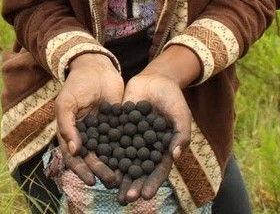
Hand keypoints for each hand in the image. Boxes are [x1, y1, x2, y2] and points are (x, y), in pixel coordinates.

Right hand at [56, 53, 123, 187]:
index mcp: (71, 134)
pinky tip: (136, 159)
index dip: (81, 170)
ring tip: (124, 176)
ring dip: (115, 165)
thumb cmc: (76, 85)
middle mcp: (88, 137)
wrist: (96, 67)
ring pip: (109, 153)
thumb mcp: (66, 103)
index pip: (74, 158)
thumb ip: (67, 126)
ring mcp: (104, 132)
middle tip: (112, 181)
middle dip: (102, 171)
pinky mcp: (119, 125)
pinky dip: (128, 150)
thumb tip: (74, 150)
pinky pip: (123, 140)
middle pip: (94, 159)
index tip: (90, 181)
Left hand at [116, 48, 197, 203]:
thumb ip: (181, 135)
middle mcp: (145, 149)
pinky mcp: (119, 129)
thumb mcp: (181, 116)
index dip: (152, 184)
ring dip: (117, 175)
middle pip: (138, 171)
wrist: (156, 80)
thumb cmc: (174, 99)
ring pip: (123, 161)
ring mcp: (131, 140)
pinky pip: (111, 142)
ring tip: (108, 187)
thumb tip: (174, 156)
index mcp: (162, 151)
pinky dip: (105, 153)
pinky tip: (98, 161)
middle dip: (131, 185)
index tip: (145, 196)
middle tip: (123, 199)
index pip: (157, 171)